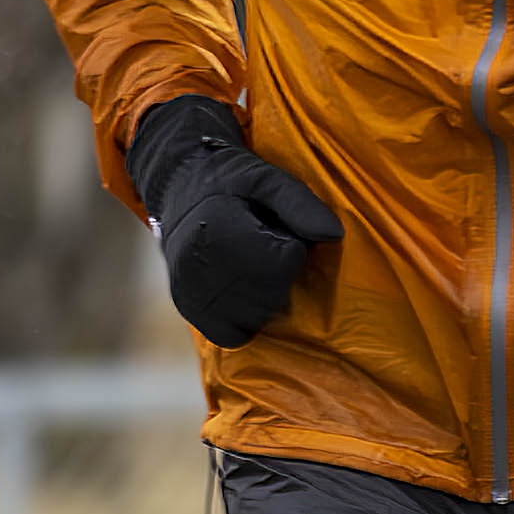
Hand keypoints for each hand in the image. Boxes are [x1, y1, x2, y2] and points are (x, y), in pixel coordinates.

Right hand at [126, 98, 341, 348]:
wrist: (179, 187)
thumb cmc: (231, 182)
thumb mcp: (267, 179)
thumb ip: (300, 204)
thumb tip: (335, 234)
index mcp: (218, 229)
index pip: (284, 260)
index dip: (289, 245)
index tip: (270, 228)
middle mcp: (199, 265)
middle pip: (273, 292)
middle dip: (278, 272)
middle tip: (258, 246)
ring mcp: (190, 292)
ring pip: (258, 316)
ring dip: (265, 296)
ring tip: (247, 264)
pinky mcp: (188, 310)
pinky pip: (234, 334)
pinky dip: (247, 319)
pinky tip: (242, 292)